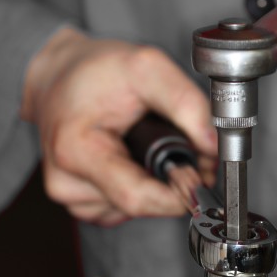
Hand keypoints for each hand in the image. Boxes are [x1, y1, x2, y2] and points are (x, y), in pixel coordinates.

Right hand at [21, 27, 216, 225]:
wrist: (62, 77)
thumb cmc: (95, 72)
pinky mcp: (83, 203)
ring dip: (159, 184)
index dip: (178, 194)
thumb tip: (214, 147)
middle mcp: (68, 183)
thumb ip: (185, 103)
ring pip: (138, 208)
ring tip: (152, 147)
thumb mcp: (146, 67)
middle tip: (186, 151)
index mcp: (75, 151)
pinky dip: (143, 188)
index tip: (204, 178)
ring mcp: (74, 197)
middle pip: (142, 204)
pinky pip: (127, 208)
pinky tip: (135, 160)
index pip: (136, 197)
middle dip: (174, 184)